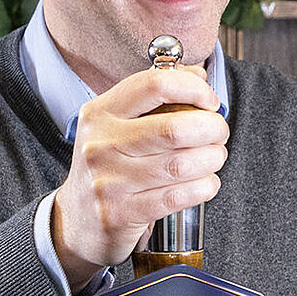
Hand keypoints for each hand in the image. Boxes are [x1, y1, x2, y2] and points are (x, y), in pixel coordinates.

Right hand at [51, 65, 227, 286]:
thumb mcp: (118, 126)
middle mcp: (100, 144)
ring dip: (211, 160)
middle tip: (219, 133)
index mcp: (100, 113)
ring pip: (180, 165)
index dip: (193, 89)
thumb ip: (155, 97)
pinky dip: (202, 187)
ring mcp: (108, 181)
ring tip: (215, 158)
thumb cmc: (108, 167)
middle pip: (174, 128)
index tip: (209, 102)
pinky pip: (176, 197)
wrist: (77, 220)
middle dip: (211, 129)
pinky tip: (206, 183)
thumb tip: (197, 75)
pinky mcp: (120, 213)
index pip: (154, 84)